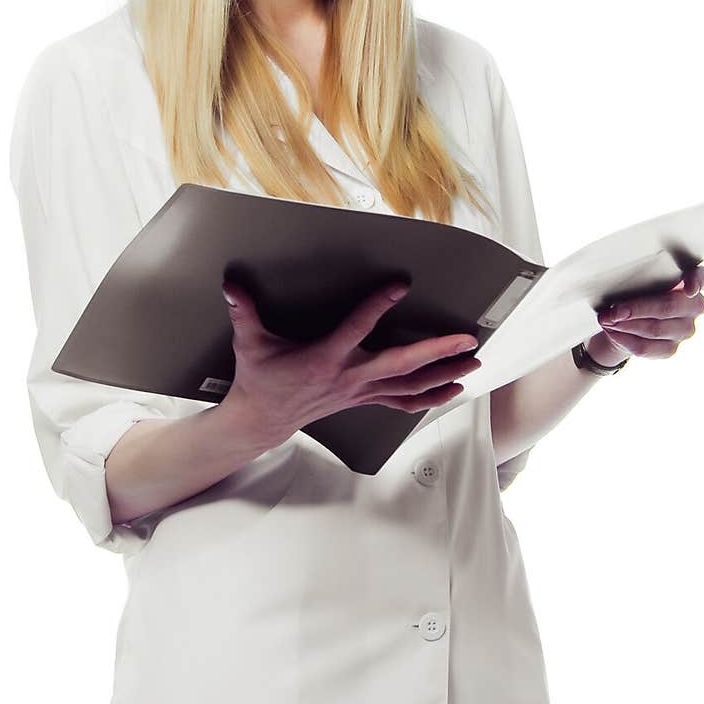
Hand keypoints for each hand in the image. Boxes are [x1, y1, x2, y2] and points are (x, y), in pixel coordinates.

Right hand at [218, 277, 481, 446]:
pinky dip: (430, 397)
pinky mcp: (364, 399)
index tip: (400, 285)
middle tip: (466, 339)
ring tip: (472, 362)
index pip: (358, 328)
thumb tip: (231, 284)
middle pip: (402, 365)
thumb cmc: (260, 378)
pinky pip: (404, 401)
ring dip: (444, 374)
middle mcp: (349, 377)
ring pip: (410, 386)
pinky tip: (452, 390)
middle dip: (437, 352)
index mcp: (325, 358)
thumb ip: (243, 312)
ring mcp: (360, 391)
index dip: (378, 305)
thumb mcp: (249, 343)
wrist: (263, 419)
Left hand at [591, 264, 703, 362]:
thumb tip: (618, 281)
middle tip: (614, 310)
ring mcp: (685, 330)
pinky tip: (612, 331)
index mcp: (691, 281)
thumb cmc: (636, 290)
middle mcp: (694, 306)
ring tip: (606, 319)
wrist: (627, 320)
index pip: (703, 278)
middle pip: (670, 306)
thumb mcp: (638, 278)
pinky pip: (646, 347)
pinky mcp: (671, 349)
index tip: (688, 288)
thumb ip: (639, 275)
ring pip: (655, 329)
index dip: (696, 282)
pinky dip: (625, 339)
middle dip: (638, 308)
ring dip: (626, 324)